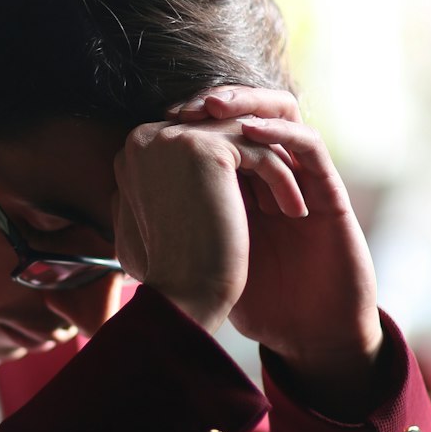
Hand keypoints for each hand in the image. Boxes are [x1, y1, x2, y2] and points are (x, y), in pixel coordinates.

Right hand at [112, 96, 308, 333]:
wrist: (183, 298)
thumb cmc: (174, 270)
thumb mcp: (164, 213)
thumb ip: (170, 181)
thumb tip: (190, 170)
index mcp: (135, 151)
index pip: (197, 141)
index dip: (231, 169)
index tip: (254, 202)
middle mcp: (146, 137)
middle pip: (220, 133)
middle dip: (255, 166)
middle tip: (279, 200)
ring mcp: (173, 138)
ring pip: (245, 139)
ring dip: (274, 172)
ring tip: (291, 207)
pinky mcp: (205, 148)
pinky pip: (261, 152)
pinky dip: (283, 180)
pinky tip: (295, 211)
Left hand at [174, 87, 383, 412]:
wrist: (306, 334)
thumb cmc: (258, 303)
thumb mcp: (203, 258)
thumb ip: (171, 226)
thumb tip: (116, 203)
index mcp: (246, 184)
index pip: (224, 130)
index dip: (195, 119)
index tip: (162, 119)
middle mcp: (276, 174)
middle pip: (251, 111)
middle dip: (219, 101)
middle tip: (188, 108)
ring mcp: (305, 181)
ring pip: (284, 115)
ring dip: (250, 103)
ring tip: (216, 109)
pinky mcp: (330, 194)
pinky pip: (312, 149)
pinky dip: (282, 133)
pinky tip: (250, 134)